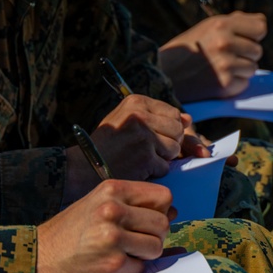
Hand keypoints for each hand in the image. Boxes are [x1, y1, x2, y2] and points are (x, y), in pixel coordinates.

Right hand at [33, 179, 172, 272]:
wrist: (35, 260)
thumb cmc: (69, 233)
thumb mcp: (97, 205)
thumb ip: (132, 205)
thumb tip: (172, 212)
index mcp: (111, 189)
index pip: (163, 196)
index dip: (160, 211)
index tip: (147, 220)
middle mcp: (112, 209)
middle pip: (163, 223)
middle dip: (154, 236)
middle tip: (133, 242)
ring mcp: (113, 238)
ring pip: (156, 247)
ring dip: (143, 255)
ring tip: (121, 253)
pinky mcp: (112, 264)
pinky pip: (141, 268)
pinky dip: (129, 270)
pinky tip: (108, 266)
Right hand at [64, 95, 184, 202]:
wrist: (83, 166)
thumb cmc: (107, 144)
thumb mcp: (127, 121)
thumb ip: (158, 117)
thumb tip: (189, 119)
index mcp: (136, 101)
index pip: (173, 113)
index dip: (169, 128)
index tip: (154, 135)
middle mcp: (141, 116)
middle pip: (178, 130)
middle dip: (169, 142)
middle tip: (148, 149)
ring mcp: (144, 137)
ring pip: (174, 148)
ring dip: (162, 158)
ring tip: (142, 157)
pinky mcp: (145, 158)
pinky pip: (165, 166)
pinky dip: (155, 171)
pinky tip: (138, 168)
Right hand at [158, 11, 266, 101]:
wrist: (164, 73)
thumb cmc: (188, 48)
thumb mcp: (207, 27)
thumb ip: (234, 23)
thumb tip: (261, 24)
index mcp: (221, 24)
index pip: (261, 27)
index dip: (253, 33)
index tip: (243, 38)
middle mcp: (225, 43)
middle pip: (257, 50)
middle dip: (245, 53)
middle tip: (225, 55)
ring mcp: (226, 65)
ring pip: (253, 68)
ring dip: (240, 69)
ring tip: (219, 67)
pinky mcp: (225, 85)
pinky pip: (244, 83)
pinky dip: (234, 83)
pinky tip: (217, 78)